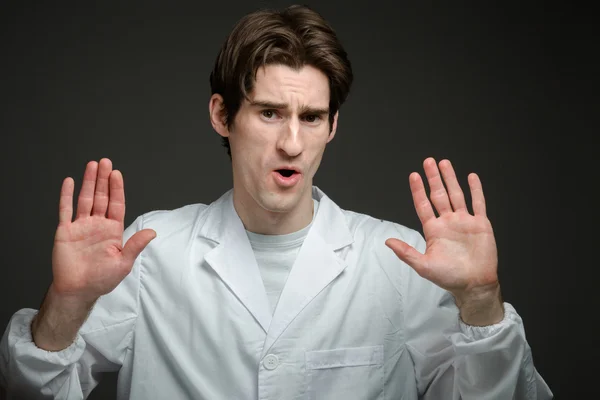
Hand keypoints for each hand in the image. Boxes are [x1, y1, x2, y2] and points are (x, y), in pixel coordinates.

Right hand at [51, 158, 155, 302]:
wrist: (78, 290)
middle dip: (104, 179)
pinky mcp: (65, 231)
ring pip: (86, 199)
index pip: (116, 204)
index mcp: (113, 230)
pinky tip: (69, 181)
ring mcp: (81, 226)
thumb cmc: (102, 279)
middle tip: (106, 162)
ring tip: (92, 165)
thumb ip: (135, 245)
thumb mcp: (123, 263)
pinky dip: (66, 196)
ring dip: (89, 182)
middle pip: (102, 197)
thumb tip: (152, 232)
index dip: (117, 189)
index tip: (117, 174)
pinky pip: (65, 210)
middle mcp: (97, 225)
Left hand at [385, 158, 502, 324]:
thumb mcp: (423, 266)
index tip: (413, 176)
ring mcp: (464, 222)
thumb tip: (387, 241)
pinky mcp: (481, 225)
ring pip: (456, 195)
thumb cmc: (449, 277)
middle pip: (439, 195)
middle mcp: (448, 222)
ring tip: (444, 163)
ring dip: (451, 179)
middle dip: (434, 178)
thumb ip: (406, 252)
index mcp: (433, 230)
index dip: (418, 191)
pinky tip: (471, 177)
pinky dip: (476, 190)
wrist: (474, 285)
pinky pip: (478, 203)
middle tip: (428, 161)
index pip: (424, 205)